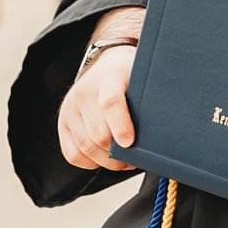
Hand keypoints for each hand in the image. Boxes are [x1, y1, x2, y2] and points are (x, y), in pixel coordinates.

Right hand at [58, 42, 137, 172]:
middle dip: (119, 153)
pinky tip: (103, 158)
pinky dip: (89, 163)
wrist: (108, 65)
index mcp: (109, 78)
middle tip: (136, 158)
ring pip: (86, 147)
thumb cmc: (130, 77)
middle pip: (98, 133)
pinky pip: (72, 154)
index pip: (110, 102)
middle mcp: (85, 92)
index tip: (130, 142)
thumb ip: (149, 101)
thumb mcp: (143, 79)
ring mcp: (71, 108)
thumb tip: (165, 133)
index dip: (120, 125)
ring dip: (106, 161)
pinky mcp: (63, 122)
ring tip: (123, 161)